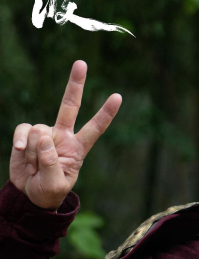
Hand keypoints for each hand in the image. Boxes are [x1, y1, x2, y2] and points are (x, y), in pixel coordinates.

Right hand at [10, 60, 121, 209]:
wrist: (29, 195)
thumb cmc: (48, 192)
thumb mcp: (54, 185)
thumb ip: (51, 163)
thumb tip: (43, 136)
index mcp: (78, 148)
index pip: (95, 129)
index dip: (105, 114)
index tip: (117, 97)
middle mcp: (63, 136)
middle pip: (70, 106)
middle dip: (75, 84)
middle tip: (81, 63)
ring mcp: (45, 133)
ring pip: (39, 131)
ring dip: (34, 152)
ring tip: (34, 167)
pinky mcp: (28, 134)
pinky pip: (24, 130)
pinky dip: (21, 141)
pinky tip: (20, 151)